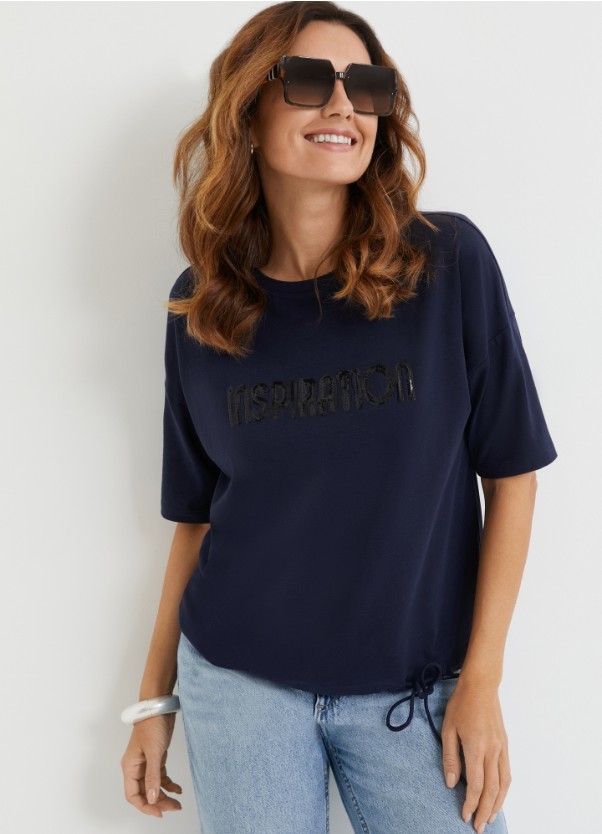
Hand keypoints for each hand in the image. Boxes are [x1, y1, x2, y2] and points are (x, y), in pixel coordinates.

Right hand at [120, 712, 182, 816]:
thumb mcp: (154, 752)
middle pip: (144, 793)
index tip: (159, 813)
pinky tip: (178, 789)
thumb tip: (151, 799)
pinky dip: (169, 784)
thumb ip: (152, 777)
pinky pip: (160, 776)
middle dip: (158, 802)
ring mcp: (146, 762)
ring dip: (164, 795)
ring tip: (177, 802)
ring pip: (153, 786)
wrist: (160, 706)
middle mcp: (136, 767)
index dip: (145, 806)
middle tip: (173, 807)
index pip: (133, 795)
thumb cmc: (152, 724)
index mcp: (130, 767)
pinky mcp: (156, 757)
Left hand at [440, 680, 510, 831]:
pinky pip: (507, 772)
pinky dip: (504, 789)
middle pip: (491, 789)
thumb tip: (450, 782)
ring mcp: (501, 748)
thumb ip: (450, 757)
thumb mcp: (448, 729)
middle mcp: (492, 751)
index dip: (470, 804)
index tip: (465, 816)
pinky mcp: (505, 745)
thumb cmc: (461, 704)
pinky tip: (499, 796)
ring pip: (503, 784)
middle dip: (485, 811)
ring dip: (497, 804)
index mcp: (476, 747)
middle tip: (479, 827)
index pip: (475, 785)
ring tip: (491, 817)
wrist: (481, 686)